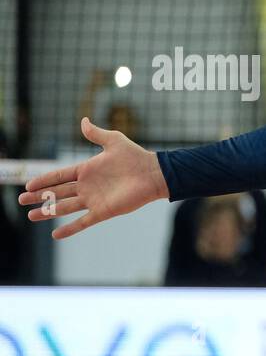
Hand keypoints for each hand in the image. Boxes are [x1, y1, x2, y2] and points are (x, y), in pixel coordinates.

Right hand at [17, 117, 168, 238]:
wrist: (153, 174)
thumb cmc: (136, 157)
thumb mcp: (114, 141)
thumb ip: (96, 134)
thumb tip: (84, 120)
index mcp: (86, 170)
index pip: (59, 176)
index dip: (44, 180)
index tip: (28, 185)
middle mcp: (87, 186)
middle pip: (57, 192)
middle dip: (39, 197)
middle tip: (22, 200)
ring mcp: (94, 199)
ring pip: (65, 207)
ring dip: (48, 212)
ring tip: (31, 216)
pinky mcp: (103, 211)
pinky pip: (83, 221)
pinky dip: (70, 228)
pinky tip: (56, 235)